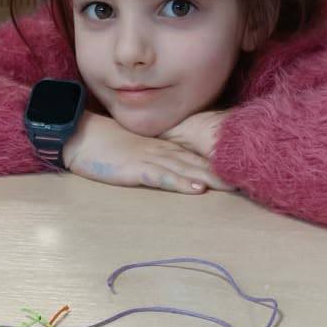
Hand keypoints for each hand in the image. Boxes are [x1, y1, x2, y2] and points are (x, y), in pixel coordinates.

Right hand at [62, 113, 231, 194]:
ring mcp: (150, 159)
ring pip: (186, 169)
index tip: (241, 165)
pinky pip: (163, 178)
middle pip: (198, 161)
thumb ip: (153, 152)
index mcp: (162, 145)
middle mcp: (162, 150)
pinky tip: (197, 189)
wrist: (78, 136)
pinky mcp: (137, 169)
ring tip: (233, 186)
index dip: (218, 159)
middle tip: (249, 178)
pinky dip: (181, 183)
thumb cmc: (102, 143)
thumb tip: (172, 161)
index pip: (195, 153)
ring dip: (210, 178)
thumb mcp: (134, 147)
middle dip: (223, 170)